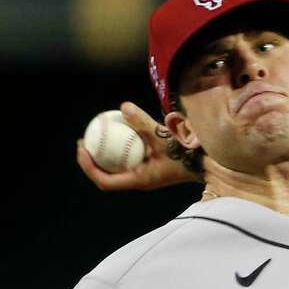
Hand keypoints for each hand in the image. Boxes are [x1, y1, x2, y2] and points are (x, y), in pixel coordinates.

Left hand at [77, 101, 198, 190]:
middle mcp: (138, 181)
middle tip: (83, 141)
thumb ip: (142, 122)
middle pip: (105, 176)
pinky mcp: (149, 169)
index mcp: (138, 180)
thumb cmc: (185, 152)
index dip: (88, 167)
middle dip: (90, 161)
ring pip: (115, 169)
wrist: (205, 162)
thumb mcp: (162, 135)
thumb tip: (123, 106)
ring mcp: (143, 177)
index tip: (82, 148)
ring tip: (95, 137)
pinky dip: (118, 150)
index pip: (104, 181)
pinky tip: (117, 133)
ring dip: (103, 156)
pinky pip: (127, 160)